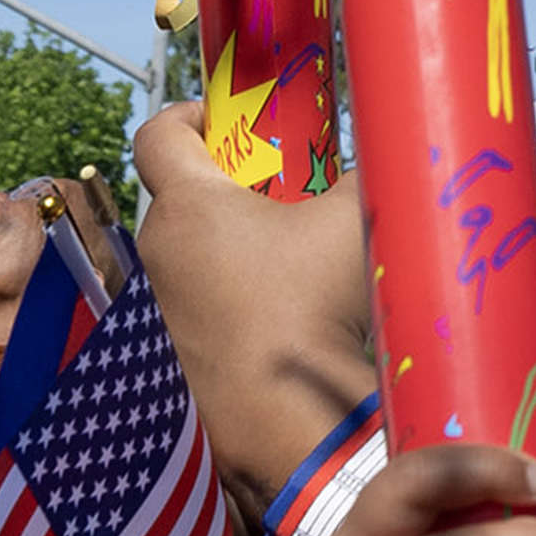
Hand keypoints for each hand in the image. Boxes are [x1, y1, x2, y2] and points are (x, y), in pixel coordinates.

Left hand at [135, 113, 381, 515]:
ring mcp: (160, 310)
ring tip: (297, 268)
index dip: (192, 114)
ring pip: (192, 255)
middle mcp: (160, 252)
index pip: (159, 133)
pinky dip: (234, 301)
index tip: (232, 121)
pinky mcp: (170, 358)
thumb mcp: (357, 222)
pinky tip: (286, 322)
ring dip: (234, 249)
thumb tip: (376, 165)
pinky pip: (198, 308)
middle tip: (289, 197)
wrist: (290, 422)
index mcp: (191, 205)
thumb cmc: (316, 309)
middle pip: (182, 196)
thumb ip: (362, 177)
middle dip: (232, 188)